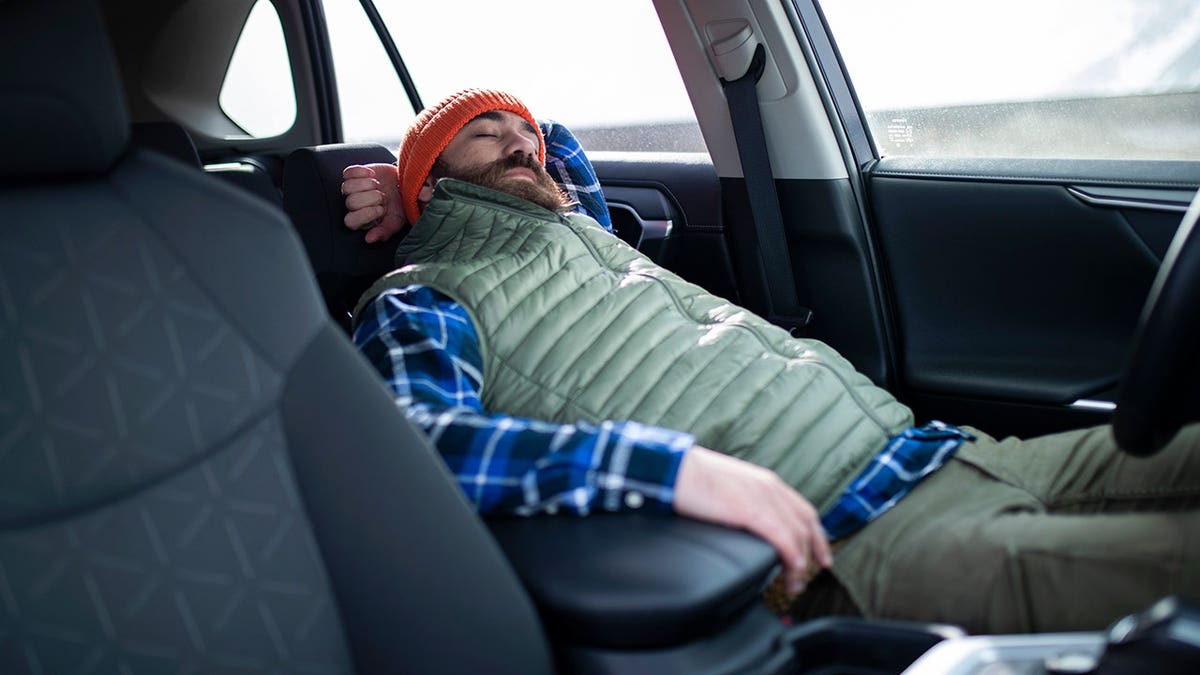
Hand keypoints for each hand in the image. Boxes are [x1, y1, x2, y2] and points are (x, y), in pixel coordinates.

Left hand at [342, 163, 405, 242]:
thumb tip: (369, 239)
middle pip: (351, 202)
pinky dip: (361, 172)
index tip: (382, 209)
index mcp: (362, 220)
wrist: (403, 184)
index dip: (367, 214)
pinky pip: (347, 172)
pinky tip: (372, 174)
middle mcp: (354, 206)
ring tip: (378, 185)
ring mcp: (352, 189)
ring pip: (347, 187)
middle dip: (372, 197)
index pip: (351, 221)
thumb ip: (384, 232)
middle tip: (383, 197)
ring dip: (367, 184)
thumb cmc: (399, 205)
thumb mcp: (396, 221)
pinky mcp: (352, 174)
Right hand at [673, 445, 832, 596]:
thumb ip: (742, 503)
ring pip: (798, 536)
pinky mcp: (754, 513)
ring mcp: (765, 500)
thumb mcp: (727, 489)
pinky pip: (784, 540)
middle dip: (813, 553)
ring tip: (792, 585)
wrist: (675, 471)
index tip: (818, 555)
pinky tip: (790, 573)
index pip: (802, 510)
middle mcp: (771, 488)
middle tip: (807, 576)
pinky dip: (792, 559)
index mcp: (765, 481)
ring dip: (799, 564)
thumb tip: (743, 524)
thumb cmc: (690, 479)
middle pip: (806, 525)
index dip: (815, 535)